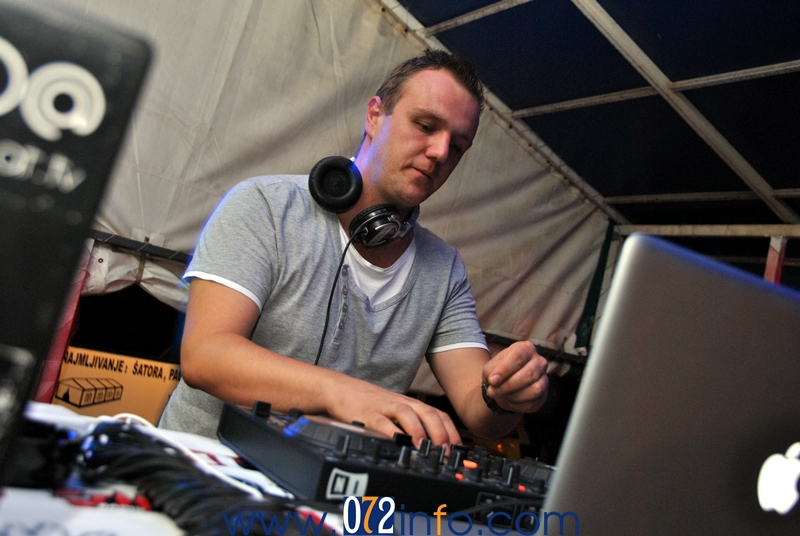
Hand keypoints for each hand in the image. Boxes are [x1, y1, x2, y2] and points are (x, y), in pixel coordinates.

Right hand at [326, 379, 461, 449]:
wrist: (341, 388)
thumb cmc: (371, 404)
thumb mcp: (396, 411)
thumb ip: (413, 425)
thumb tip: (435, 448)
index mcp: (411, 405)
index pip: (439, 415)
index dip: (452, 433)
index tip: (460, 451)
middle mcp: (402, 404)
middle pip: (428, 413)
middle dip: (441, 434)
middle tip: (447, 453)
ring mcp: (384, 407)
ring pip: (408, 414)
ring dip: (419, 431)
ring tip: (426, 449)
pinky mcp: (366, 414)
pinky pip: (381, 422)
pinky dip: (391, 433)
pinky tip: (398, 444)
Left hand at [482, 341, 548, 413]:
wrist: (505, 384)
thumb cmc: (499, 372)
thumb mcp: (490, 367)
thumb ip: (490, 373)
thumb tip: (494, 383)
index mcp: (526, 349)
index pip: (518, 357)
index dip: (504, 370)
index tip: (492, 380)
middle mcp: (539, 362)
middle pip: (528, 374)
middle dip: (508, 386)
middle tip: (493, 392)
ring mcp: (544, 379)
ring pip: (535, 390)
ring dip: (514, 396)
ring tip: (501, 396)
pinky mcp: (544, 396)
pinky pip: (534, 403)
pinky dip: (518, 405)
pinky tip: (509, 401)